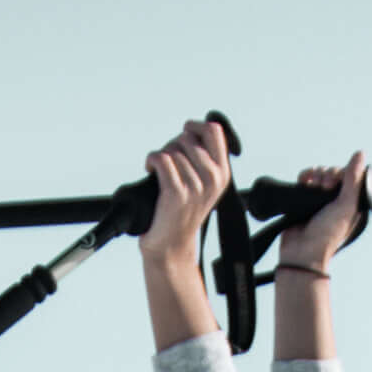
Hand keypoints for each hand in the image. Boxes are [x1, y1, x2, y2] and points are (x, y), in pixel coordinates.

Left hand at [141, 114, 231, 268]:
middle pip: (187, 137)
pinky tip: (150, 170)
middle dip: (172, 145)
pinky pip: (161, 160)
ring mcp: (196, 187)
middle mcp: (213, 179)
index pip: (214, 130)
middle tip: (168, 163)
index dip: (195, 126)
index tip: (184, 133)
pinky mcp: (177, 194)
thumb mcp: (202, 183)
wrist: (171, 245)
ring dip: (160, 156)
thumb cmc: (181, 210)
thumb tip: (191, 128)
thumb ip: (202, 157)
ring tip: (160, 173)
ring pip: (172, 149)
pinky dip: (151, 161)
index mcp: (222, 173)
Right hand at [283, 154, 366, 275]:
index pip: (348, 175)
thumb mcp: (346, 206)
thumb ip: (353, 180)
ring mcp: (319, 200)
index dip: (340, 173)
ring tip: (312, 187)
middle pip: (333, 173)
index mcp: (350, 202)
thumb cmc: (327, 234)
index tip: (334, 183)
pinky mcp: (303, 200)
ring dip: (315, 175)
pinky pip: (305, 179)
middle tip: (323, 188)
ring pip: (319, 174)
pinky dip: (304, 176)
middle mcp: (336, 200)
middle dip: (326, 175)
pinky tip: (303, 181)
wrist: (302, 251)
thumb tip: (360, 153)